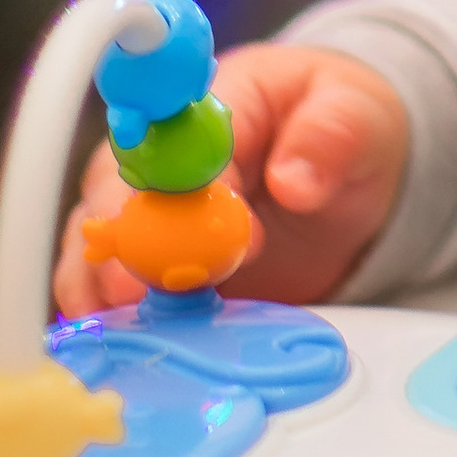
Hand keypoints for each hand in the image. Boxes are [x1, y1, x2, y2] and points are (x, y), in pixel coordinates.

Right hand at [53, 44, 409, 318]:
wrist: (345, 166)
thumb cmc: (343, 124)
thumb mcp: (358, 114)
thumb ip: (331, 137)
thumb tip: (293, 181)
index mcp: (208, 107)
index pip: (171, 140)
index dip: (170, 189)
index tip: (179, 233)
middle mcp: (160, 158)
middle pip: (112, 194)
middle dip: (121, 245)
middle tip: (131, 291)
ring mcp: (148, 214)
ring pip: (98, 245)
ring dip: (103, 286)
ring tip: (115, 329)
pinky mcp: (152, 266)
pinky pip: (111, 289)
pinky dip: (112, 318)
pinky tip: (118, 348)